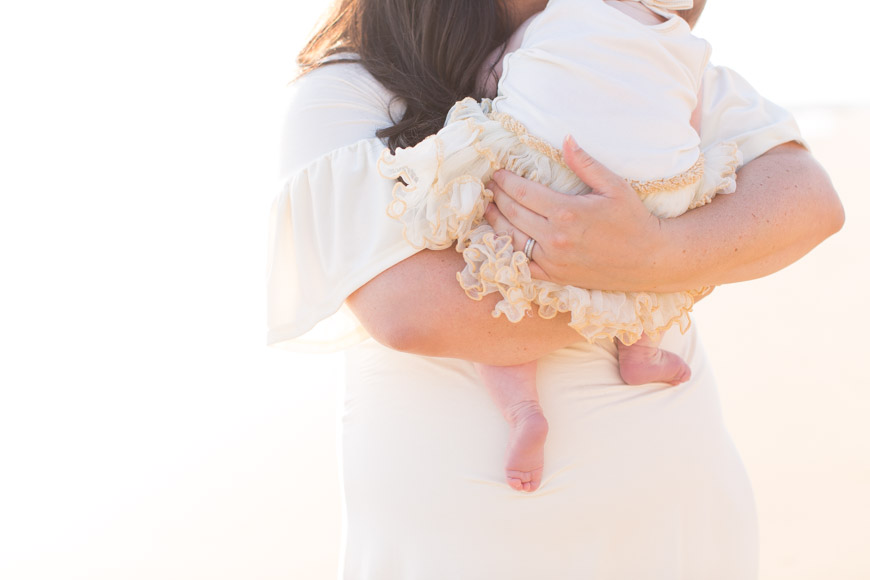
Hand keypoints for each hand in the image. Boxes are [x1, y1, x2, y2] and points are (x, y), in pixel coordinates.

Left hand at [484, 136, 664, 289]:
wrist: (648, 260)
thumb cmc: (633, 220)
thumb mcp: (614, 186)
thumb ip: (585, 163)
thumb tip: (565, 138)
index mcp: (566, 212)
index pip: (523, 193)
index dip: (506, 181)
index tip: (497, 172)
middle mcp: (554, 238)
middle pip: (512, 214)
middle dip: (497, 197)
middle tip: (489, 186)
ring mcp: (552, 260)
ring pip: (511, 239)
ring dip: (496, 222)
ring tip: (489, 209)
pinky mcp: (554, 276)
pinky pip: (521, 265)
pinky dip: (508, 251)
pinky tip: (501, 239)